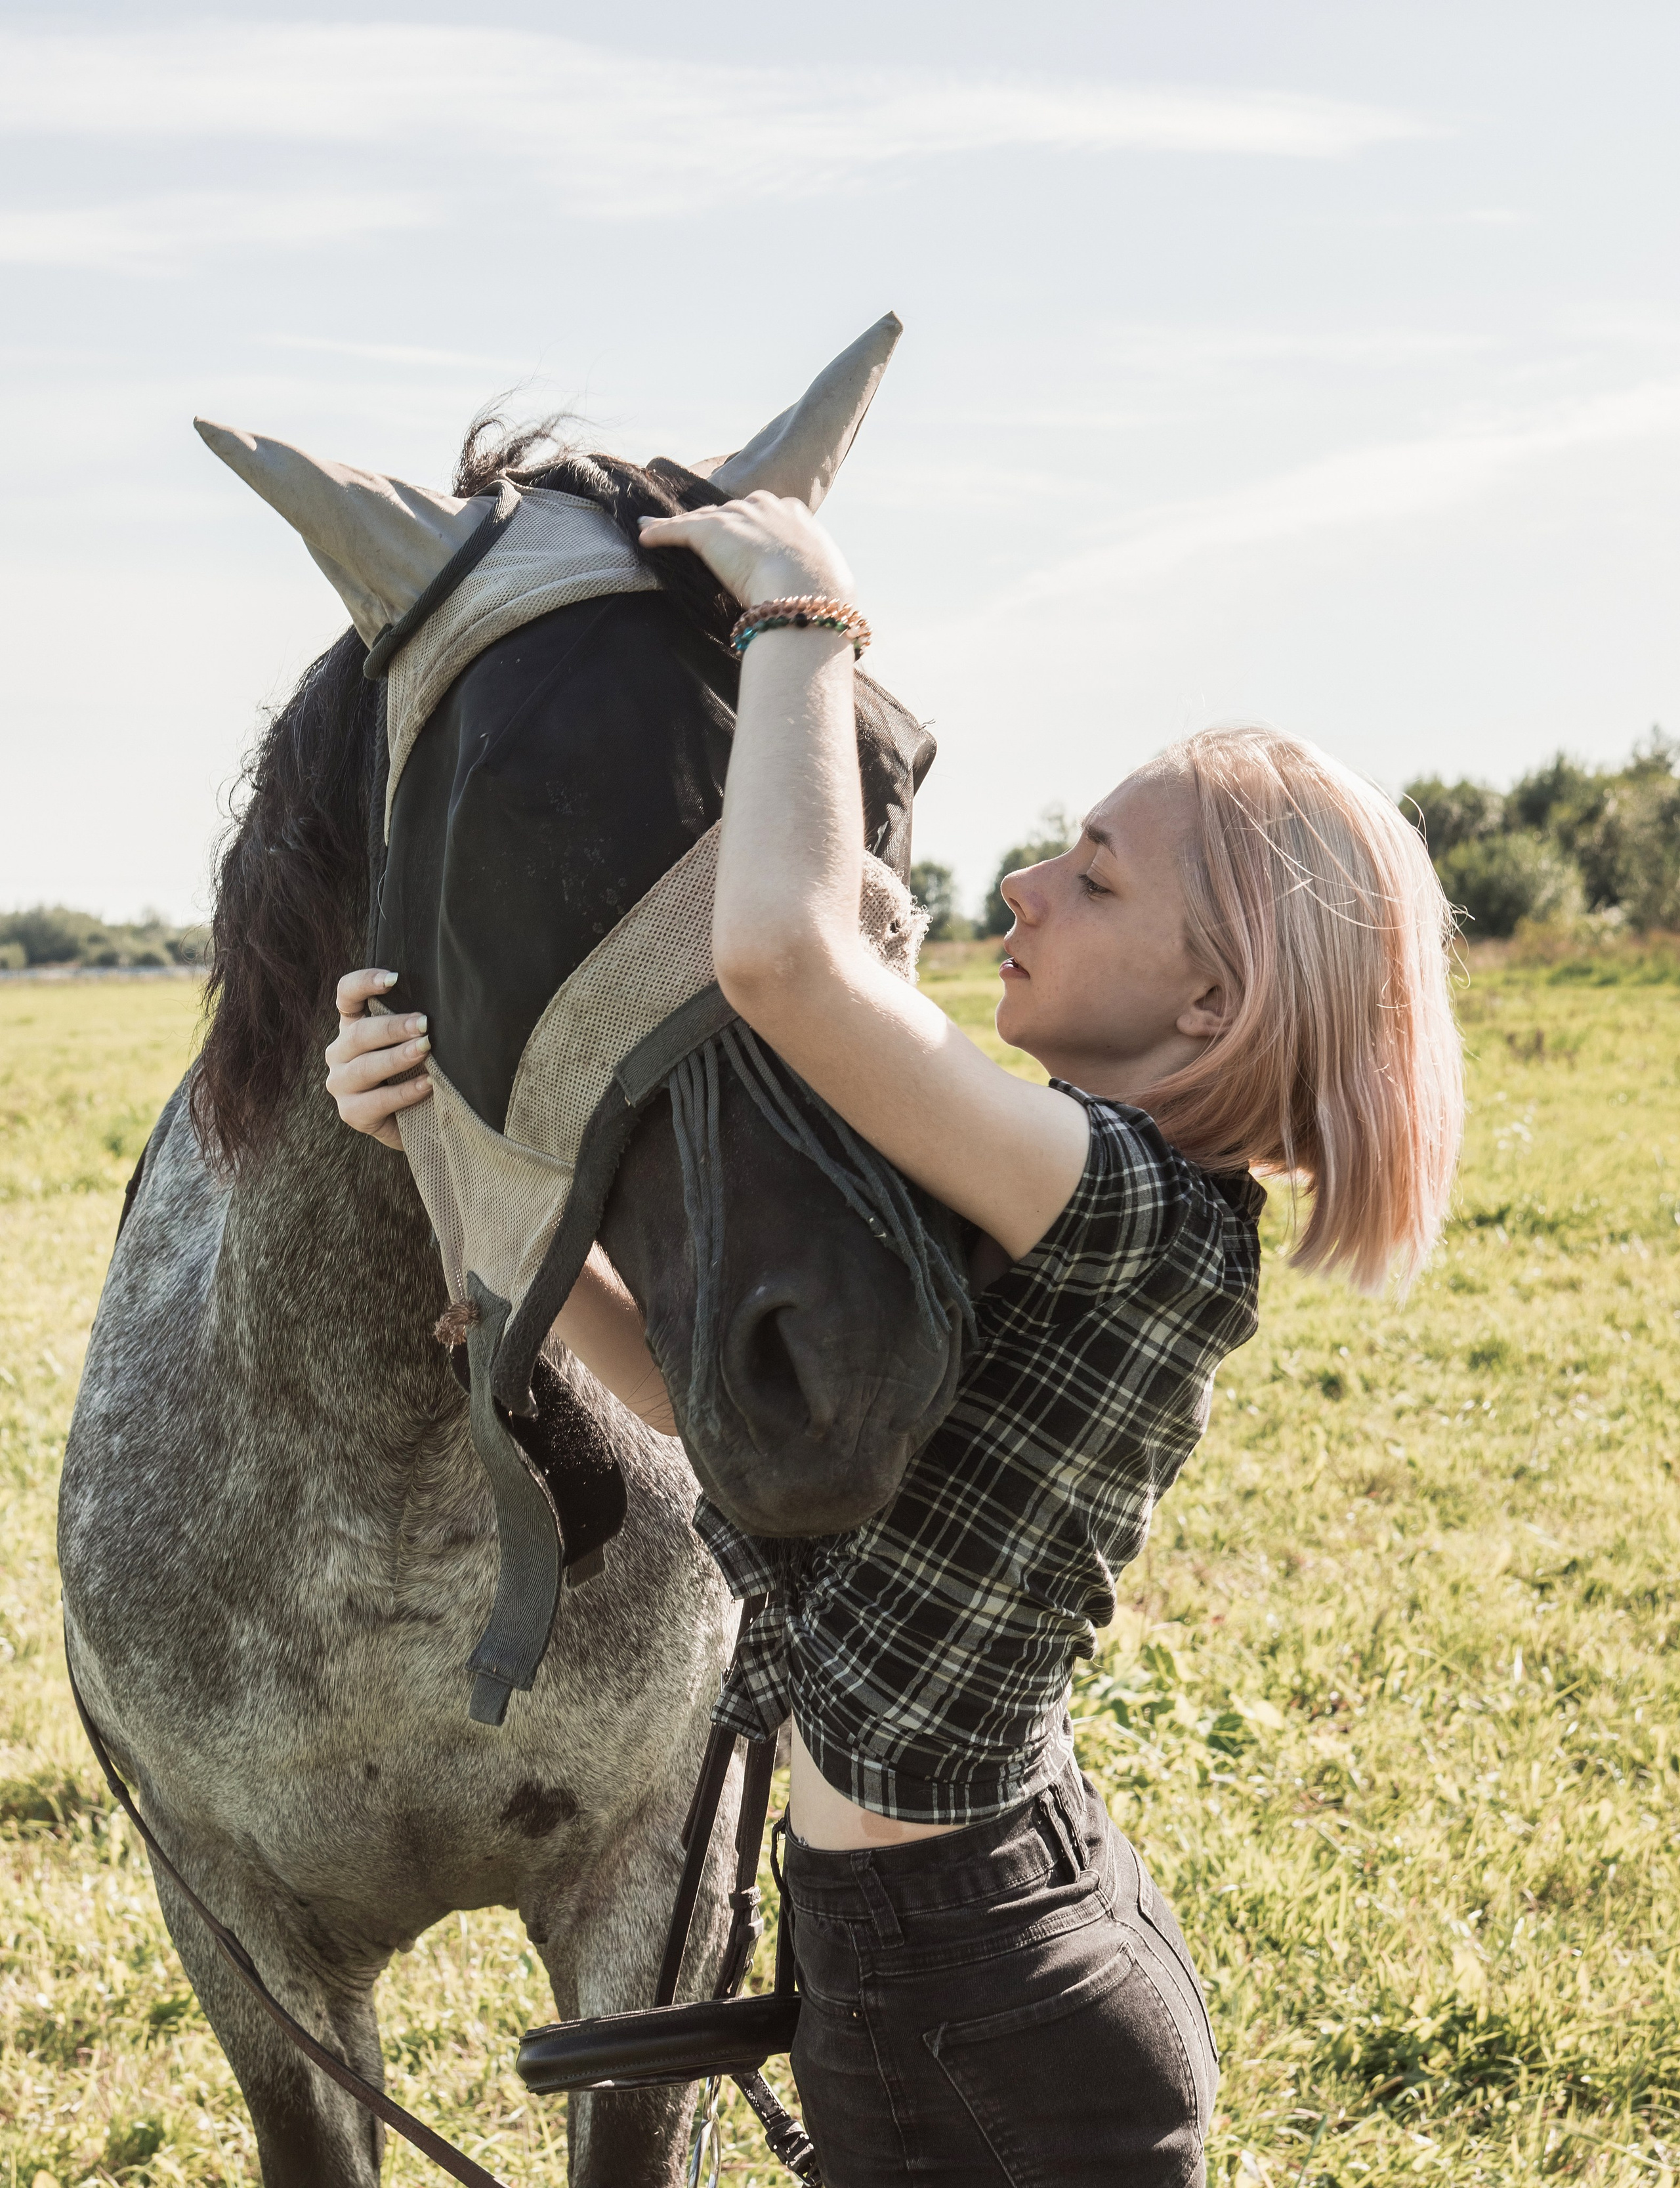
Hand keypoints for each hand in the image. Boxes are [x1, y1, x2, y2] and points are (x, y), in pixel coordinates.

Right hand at [324, 968, 433, 1148]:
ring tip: (425, 1049)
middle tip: (424, 1024)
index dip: (364, 982)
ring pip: (365, 1067)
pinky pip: (377, 1101)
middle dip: (393, 1027)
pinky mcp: (351, 1113)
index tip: (394, 978)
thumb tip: (443, 1006)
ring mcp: (341, 1083)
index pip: (347, 995)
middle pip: (358, 1033)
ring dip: (397, 1057)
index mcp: (352, 1027)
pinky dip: (405, 1093)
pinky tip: (428, 1084)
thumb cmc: (415, 1072)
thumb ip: (414, 1026)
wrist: (414, 1122)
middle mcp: (340, 1052)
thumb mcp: (412, 1044)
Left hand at [637, 492, 853, 607]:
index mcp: (794, 514)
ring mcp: (736, 516)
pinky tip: (645, 537)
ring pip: (701, 519)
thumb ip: (815, 579)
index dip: (750, 528)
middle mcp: (764, 505)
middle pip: (729, 511)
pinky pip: (677, 529)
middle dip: (715, 522)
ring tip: (658, 530)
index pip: (763, 513)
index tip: (744, 542)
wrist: (807, 592)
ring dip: (680, 527)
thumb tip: (828, 601)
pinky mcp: (710, 531)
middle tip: (703, 538)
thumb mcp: (826, 578)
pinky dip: (660, 532)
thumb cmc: (823, 595)